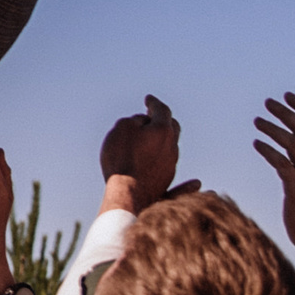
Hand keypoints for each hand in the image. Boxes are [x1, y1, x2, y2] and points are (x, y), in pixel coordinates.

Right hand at [98, 95, 184, 212]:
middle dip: (163, 120)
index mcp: (163, 131)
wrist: (127, 195)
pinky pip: (166, 163)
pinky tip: (157, 157)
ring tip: (148, 138)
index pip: (161, 110)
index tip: (148, 99)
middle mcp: (171, 147)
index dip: (154, 103)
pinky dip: (161, 155)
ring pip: (170, 146)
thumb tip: (144, 124)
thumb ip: (134, 120)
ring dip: (161, 139)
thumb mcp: (121, 128)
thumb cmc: (121, 159)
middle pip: (172, 128)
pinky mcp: (166, 181)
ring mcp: (171, 165)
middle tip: (152, 116)